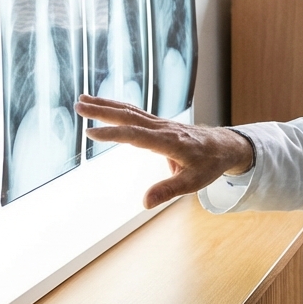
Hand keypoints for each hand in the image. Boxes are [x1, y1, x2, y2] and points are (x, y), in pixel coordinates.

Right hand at [76, 95, 253, 208]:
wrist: (224, 146)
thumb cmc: (209, 164)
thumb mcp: (194, 182)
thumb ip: (168, 190)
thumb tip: (145, 203)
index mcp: (169, 142)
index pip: (136, 135)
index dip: (113, 134)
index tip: (90, 132)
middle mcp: (162, 129)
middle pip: (129, 116)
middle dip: (103, 111)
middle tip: (79, 106)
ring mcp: (160, 124)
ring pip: (130, 111)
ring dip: (106, 105)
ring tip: (82, 100)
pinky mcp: (158, 124)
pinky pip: (134, 113)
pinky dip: (117, 107)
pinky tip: (103, 106)